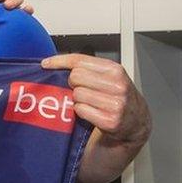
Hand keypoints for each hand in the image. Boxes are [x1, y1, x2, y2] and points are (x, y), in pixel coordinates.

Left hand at [42, 53, 151, 182]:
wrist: (135, 122)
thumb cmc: (117, 97)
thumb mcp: (108, 77)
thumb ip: (88, 69)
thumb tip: (55, 62)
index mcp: (115, 70)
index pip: (80, 60)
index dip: (59, 61)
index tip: (46, 64)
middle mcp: (118, 85)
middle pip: (75, 77)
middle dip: (73, 84)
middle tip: (81, 90)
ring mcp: (115, 104)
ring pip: (77, 94)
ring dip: (78, 100)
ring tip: (89, 102)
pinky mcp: (110, 120)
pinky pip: (80, 110)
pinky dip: (81, 112)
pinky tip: (91, 113)